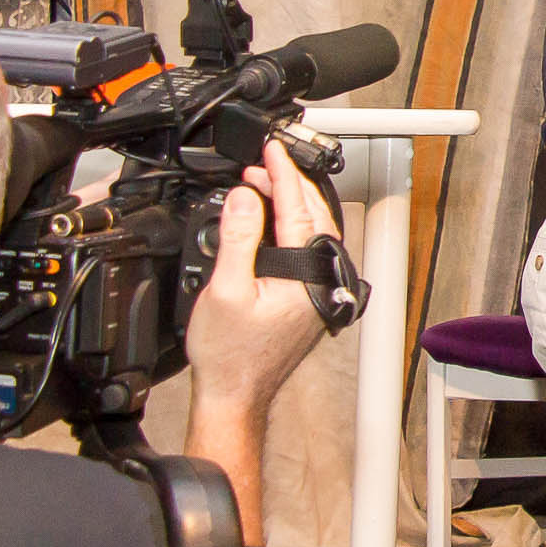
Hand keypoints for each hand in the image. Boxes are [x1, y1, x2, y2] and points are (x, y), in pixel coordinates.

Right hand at [185, 139, 338, 423]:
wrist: (234, 395)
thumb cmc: (230, 355)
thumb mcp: (224, 288)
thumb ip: (237, 238)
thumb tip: (244, 198)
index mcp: (307, 275)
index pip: (298, 209)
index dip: (283, 174)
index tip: (272, 151)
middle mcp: (322, 281)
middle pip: (314, 216)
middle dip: (288, 185)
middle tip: (262, 165)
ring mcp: (318, 290)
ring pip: (313, 232)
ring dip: (290, 205)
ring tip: (262, 187)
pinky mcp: (309, 298)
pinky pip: (306, 249)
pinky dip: (289, 228)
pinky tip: (270, 222)